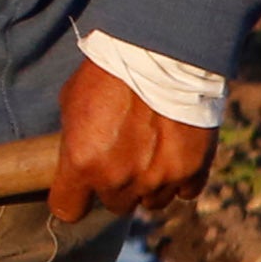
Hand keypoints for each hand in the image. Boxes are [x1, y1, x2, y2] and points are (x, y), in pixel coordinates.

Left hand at [50, 55, 216, 223]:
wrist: (162, 51)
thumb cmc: (110, 71)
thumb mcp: (72, 103)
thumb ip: (76, 139)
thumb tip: (77, 154)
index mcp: (82, 164)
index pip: (68, 210)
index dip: (72, 198)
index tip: (77, 188)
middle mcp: (120, 178)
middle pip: (115, 204)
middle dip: (115, 185)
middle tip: (122, 157)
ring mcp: (158, 177)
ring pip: (151, 201)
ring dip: (149, 184)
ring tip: (151, 153)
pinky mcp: (193, 169)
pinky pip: (185, 191)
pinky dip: (181, 178)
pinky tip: (176, 155)